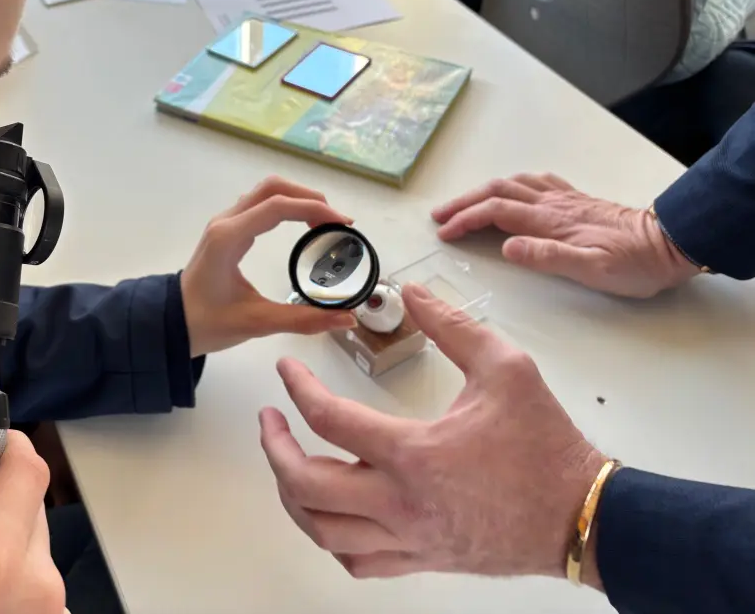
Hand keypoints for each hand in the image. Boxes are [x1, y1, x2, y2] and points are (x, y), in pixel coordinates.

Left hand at [182, 176, 358, 355]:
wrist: (170, 324)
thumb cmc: (207, 323)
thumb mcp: (257, 323)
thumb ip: (304, 320)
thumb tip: (347, 319)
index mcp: (228, 238)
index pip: (277, 207)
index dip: (314, 209)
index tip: (343, 224)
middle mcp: (225, 222)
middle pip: (272, 188)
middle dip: (309, 197)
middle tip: (337, 222)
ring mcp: (224, 223)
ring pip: (265, 192)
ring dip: (297, 198)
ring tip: (324, 222)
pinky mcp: (227, 231)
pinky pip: (259, 204)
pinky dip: (285, 206)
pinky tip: (302, 226)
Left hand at [260, 286, 605, 581]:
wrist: (583, 517)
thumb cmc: (546, 448)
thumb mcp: (506, 368)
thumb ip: (453, 326)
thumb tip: (413, 294)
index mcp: (413, 454)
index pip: (328, 418)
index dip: (297, 387)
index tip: (286, 370)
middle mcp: (400, 503)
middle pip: (305, 486)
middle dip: (275, 448)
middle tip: (271, 420)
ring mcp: (408, 538)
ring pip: (322, 530)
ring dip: (292, 495)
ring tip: (288, 461)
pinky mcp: (421, 559)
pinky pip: (356, 560)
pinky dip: (330, 535)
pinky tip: (329, 511)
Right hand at [431, 173, 696, 297]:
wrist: (670, 245)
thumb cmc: (633, 264)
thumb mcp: (592, 269)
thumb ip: (547, 256)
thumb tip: (506, 247)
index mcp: (549, 222)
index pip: (495, 213)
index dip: (465, 220)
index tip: (444, 233)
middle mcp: (552, 204)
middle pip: (497, 192)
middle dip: (464, 202)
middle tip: (440, 216)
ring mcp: (564, 199)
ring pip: (513, 184)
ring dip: (483, 191)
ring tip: (465, 203)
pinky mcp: (576, 200)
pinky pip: (537, 182)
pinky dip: (514, 184)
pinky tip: (513, 190)